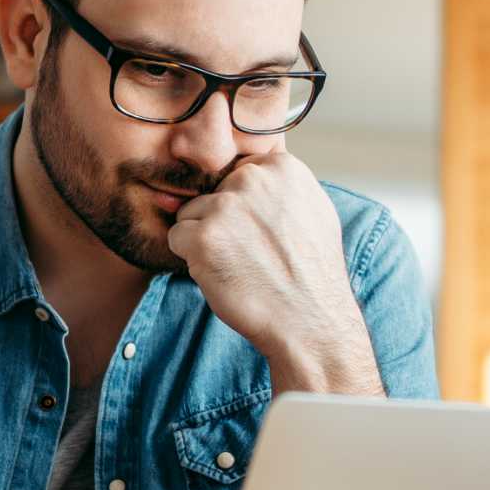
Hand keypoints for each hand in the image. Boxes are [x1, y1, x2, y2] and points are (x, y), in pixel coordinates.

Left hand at [167, 152, 382, 394]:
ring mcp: (226, 206)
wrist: (309, 321)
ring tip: (240, 265)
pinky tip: (223, 274)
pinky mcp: (204, 236)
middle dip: (223, 222)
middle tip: (253, 254)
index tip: (261, 233)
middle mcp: (253, 179)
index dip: (243, 209)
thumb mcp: (313, 211)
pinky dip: (192, 259)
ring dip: (206, 240)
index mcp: (282, 168)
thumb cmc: (311, 274)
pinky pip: (177, 237)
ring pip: (191, 213)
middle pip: (212, 192)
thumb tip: (243, 172)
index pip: (238, 174)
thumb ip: (279, 187)